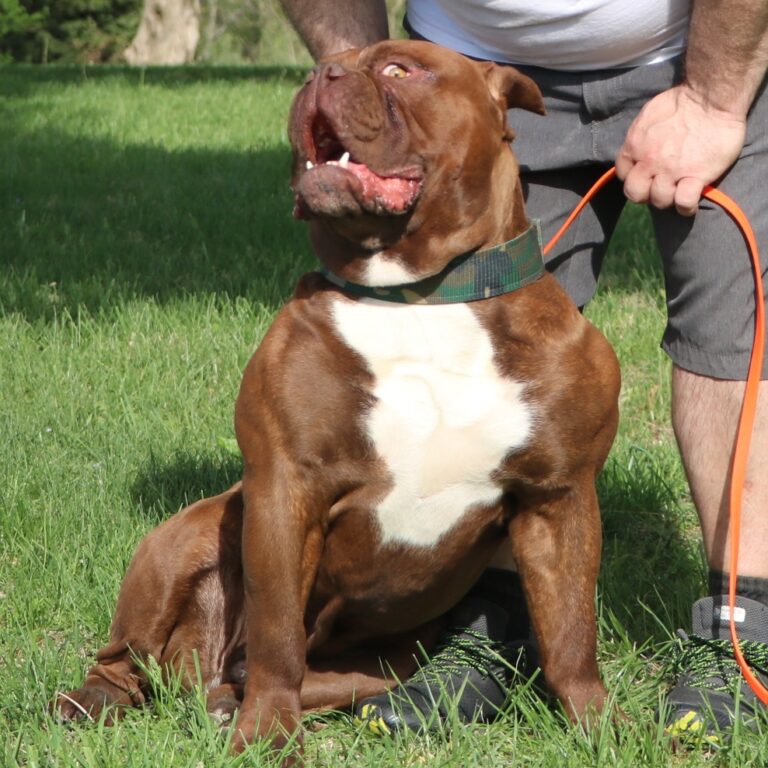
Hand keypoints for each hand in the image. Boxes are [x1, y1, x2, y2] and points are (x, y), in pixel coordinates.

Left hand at [615, 84, 746, 215]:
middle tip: (660, 187)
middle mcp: (648, 161)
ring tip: (679, 190)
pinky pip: (683, 202)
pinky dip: (686, 207)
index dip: (634, 177)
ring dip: (668, 199)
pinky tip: (690, 203)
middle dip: (645, 194)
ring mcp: (671, 171)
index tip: (647, 175)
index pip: (622, 174)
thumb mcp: (648, 115)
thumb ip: (640, 136)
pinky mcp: (695, 176)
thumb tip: (640, 147)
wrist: (712, 97)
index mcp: (634, 146)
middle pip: (635, 193)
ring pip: (659, 200)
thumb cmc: (681, 101)